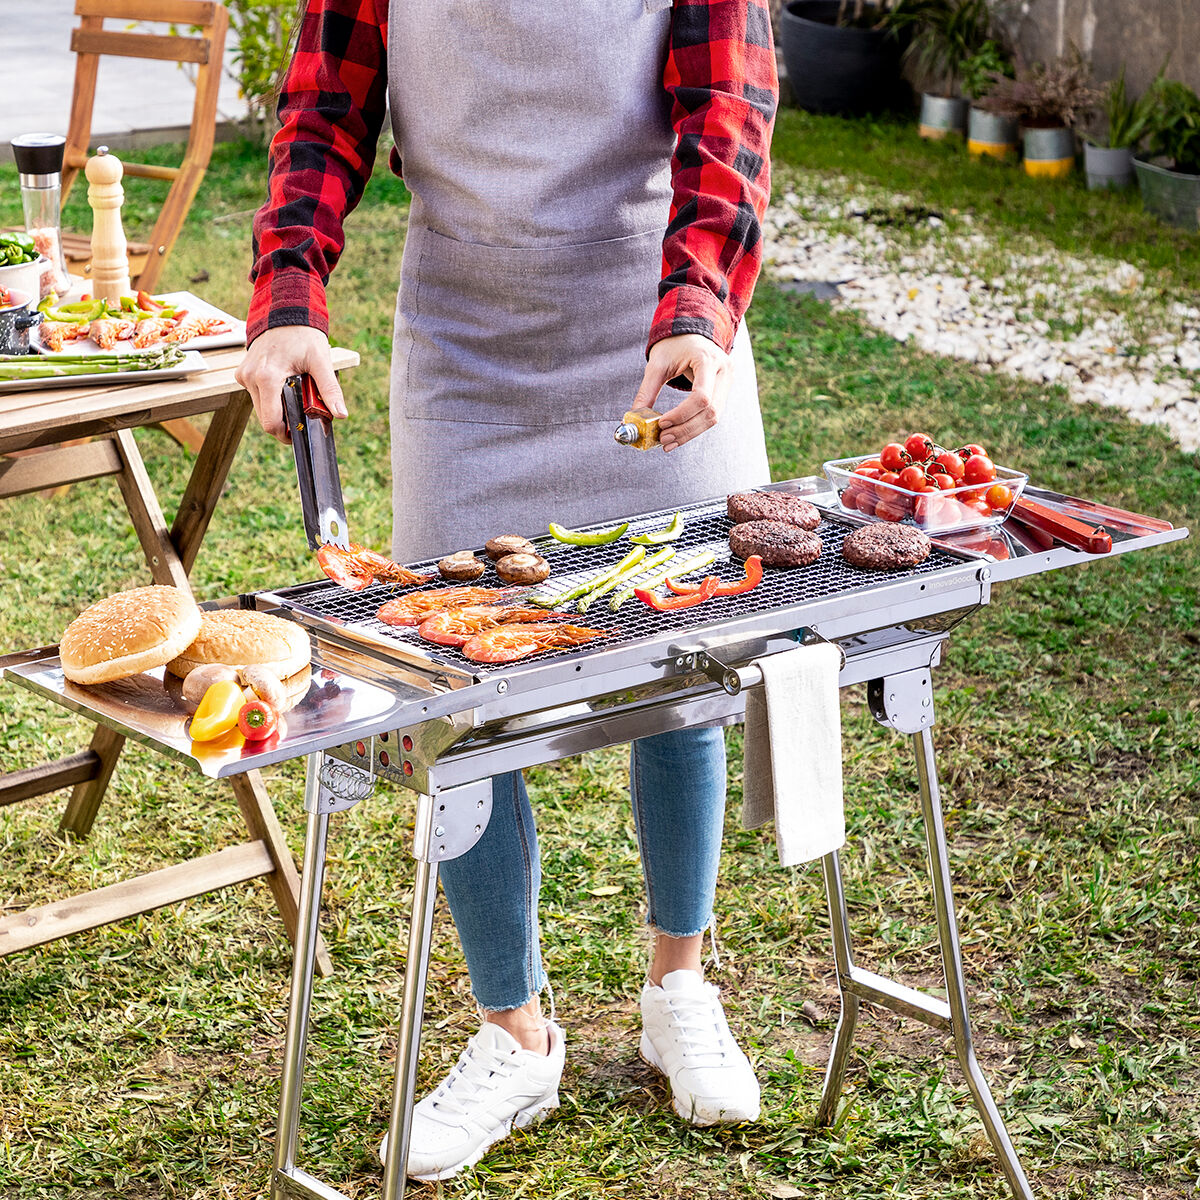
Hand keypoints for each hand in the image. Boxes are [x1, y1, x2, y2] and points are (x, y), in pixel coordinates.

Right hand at [234, 325, 347, 443]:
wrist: (285, 311)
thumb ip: (330, 389)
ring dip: (278, 408)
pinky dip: (270, 397)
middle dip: (285, 421)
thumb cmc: (303, 334)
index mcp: (267, 377)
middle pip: (265, 418)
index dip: (286, 434)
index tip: (299, 433)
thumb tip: (341, 414)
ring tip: (295, 393)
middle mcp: (250, 377)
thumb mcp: (321, 361)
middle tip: (303, 411)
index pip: (271, 422)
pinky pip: (256, 396)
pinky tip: (284, 386)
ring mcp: (244, 375)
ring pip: (260, 408)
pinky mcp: (242, 373)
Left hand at [631, 333, 731, 451]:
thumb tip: (633, 418)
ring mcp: (728, 381)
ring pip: (714, 417)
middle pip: (710, 411)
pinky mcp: (725, 390)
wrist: (691, 332)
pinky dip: (695, 427)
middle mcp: (724, 371)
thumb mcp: (657, 364)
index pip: (701, 397)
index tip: (662, 423)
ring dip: (690, 433)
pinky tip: (678, 434)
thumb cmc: (674, 345)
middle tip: (663, 440)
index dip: (682, 414)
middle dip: (685, 429)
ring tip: (668, 442)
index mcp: (708, 360)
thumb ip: (646, 392)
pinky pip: (712, 414)